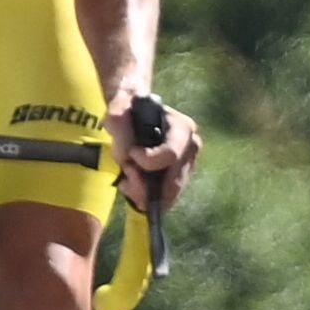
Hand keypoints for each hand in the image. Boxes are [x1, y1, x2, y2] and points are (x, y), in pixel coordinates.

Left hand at [109, 91, 199, 215]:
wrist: (133, 115)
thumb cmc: (129, 109)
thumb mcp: (118, 109)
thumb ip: (118, 124)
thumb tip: (126, 155)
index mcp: (183, 128)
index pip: (171, 155)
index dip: (148, 161)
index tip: (130, 154)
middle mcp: (191, 148)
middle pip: (173, 183)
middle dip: (144, 186)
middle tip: (126, 174)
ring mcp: (187, 166)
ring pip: (169, 195)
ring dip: (143, 193)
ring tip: (127, 179)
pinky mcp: (179, 179)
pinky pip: (165, 200)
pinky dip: (146, 198)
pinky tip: (133, 185)